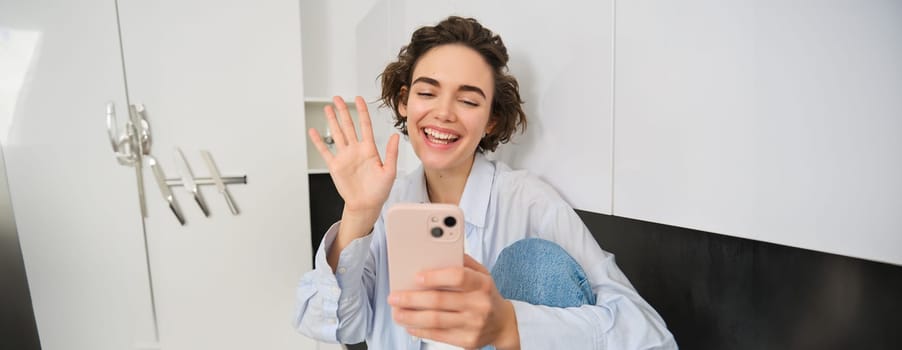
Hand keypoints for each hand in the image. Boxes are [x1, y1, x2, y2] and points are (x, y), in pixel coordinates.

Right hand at [309, 96, 399, 214]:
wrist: (366, 205)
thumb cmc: (379, 191)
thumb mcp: (390, 171)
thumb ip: (392, 153)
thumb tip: (395, 136)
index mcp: (369, 150)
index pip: (365, 125)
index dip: (362, 111)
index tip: (359, 99)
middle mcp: (356, 150)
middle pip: (348, 126)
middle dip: (343, 111)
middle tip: (338, 98)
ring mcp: (345, 157)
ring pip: (337, 134)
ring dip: (332, 121)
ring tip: (327, 108)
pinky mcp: (335, 166)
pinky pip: (325, 151)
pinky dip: (318, 141)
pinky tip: (313, 131)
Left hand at [387, 255, 520, 349]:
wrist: (503, 323)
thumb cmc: (486, 294)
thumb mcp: (482, 273)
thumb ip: (462, 261)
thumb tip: (436, 251)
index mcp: (482, 284)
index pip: (458, 277)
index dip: (435, 276)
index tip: (416, 277)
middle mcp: (479, 304)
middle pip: (440, 301)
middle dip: (412, 299)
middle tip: (394, 297)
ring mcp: (473, 324)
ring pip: (435, 320)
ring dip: (411, 316)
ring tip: (396, 312)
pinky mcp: (467, 340)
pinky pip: (438, 335)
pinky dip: (420, 330)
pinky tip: (409, 324)